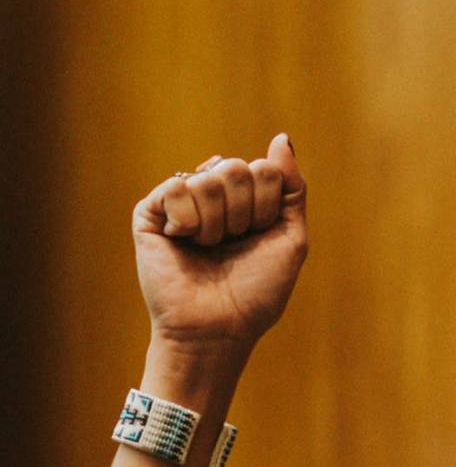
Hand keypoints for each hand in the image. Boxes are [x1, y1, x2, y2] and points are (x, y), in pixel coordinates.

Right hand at [133, 132, 307, 353]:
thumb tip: (281, 138)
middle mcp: (215, 198)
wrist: (218, 328)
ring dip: (217, 223)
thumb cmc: (256, 293)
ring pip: (208, 178)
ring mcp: (183, 203)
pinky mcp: (152, 211)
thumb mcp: (291, 240)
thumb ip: (291, 189)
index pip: (264, 171)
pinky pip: (176, 186)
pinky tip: (184, 242)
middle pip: (237, 169)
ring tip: (208, 248)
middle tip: (232, 244)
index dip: (267, 208)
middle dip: (243, 213)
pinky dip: (188, 220)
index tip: (259, 238)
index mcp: (248, 203)